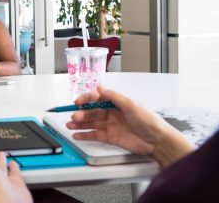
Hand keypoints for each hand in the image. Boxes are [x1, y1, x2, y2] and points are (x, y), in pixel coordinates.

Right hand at [67, 85, 193, 167]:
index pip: (98, 98)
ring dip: (80, 123)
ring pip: (91, 123)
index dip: (87, 99)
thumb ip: (114, 96)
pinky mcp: (111, 137)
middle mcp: (112, 113)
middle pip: (92, 112)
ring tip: (70, 125)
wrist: (158, 141)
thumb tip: (100, 87)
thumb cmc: (149, 121)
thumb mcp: (131, 105)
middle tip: (74, 116)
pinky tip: (77, 135)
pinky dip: (85, 135)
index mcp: (117, 103)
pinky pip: (95, 135)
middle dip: (82, 113)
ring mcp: (111, 125)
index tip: (78, 101)